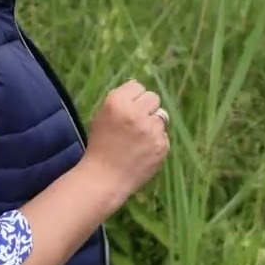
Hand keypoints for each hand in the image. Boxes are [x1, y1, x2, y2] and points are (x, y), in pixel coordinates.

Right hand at [80, 79, 169, 207]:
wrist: (105, 177)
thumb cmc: (100, 146)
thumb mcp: (101, 117)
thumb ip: (120, 102)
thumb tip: (140, 92)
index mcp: (117, 103)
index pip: (137, 86)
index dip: (133, 97)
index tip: (128, 108)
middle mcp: (135, 113)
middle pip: (153, 97)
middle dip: (146, 108)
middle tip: (136, 122)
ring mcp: (151, 130)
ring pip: (161, 117)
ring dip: (152, 125)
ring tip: (138, 139)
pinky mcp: (162, 145)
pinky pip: (163, 135)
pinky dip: (155, 141)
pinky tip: (142, 150)